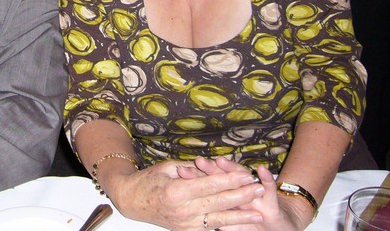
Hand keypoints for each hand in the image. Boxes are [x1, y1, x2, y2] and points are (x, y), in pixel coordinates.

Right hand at [105, 160, 264, 229]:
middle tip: (258, 189)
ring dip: (239, 216)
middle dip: (241, 196)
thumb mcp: (168, 167)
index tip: (246, 174)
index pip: (210, 185)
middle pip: (218, 203)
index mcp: (176, 191)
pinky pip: (209, 229)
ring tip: (258, 213)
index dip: (230, 180)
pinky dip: (226, 227)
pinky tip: (240, 226)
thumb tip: (212, 165)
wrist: (131, 201)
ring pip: (218, 220)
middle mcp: (182, 210)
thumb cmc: (148, 180)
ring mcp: (184, 223)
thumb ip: (191, 168)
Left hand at [191, 158, 309, 230]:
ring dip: (234, 169)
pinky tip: (261, 169)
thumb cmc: (250, 218)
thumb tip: (193, 200)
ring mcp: (256, 191)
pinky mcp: (272, 198)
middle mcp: (241, 188)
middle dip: (212, 169)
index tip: (181, 170)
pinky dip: (266, 178)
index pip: (211, 182)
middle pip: (224, 177)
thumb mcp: (231, 215)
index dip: (197, 176)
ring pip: (244, 177)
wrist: (277, 223)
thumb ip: (216, 207)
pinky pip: (270, 188)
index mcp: (228, 192)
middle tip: (198, 160)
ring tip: (222, 160)